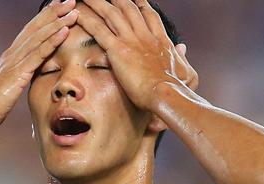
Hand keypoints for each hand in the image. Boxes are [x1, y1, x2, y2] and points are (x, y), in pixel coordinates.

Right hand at [0, 0, 77, 133]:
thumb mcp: (7, 85)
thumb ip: (17, 75)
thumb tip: (28, 72)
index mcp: (9, 57)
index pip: (29, 31)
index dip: (45, 17)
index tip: (59, 6)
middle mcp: (11, 55)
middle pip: (35, 28)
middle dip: (53, 13)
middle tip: (70, 0)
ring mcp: (13, 63)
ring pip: (38, 37)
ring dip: (57, 22)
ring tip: (73, 11)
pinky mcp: (17, 75)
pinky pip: (37, 55)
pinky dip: (52, 41)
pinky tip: (64, 31)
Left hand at [76, 0, 197, 111]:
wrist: (167, 94)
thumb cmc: (177, 89)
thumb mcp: (186, 71)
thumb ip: (182, 57)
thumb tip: (182, 48)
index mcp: (160, 41)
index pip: (149, 16)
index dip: (140, 4)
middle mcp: (145, 35)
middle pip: (128, 8)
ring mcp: (131, 40)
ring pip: (111, 13)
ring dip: (97, 2)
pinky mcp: (118, 50)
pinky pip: (99, 30)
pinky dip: (87, 20)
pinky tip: (78, 14)